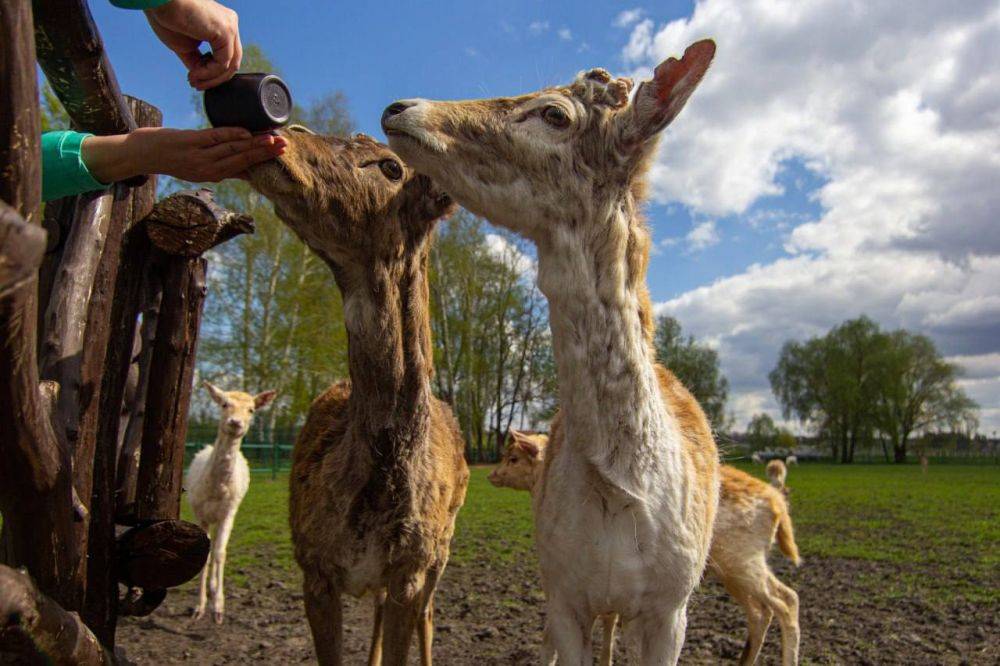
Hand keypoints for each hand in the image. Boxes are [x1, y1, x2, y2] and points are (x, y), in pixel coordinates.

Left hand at [82, 127, 286, 184]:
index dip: (263, 161)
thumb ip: (221, 166)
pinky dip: (232, 134)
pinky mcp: (188, 141)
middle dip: (265, 152)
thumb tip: (246, 167)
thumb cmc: (172, 158)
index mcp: (212, 175)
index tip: (281, 154)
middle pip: (242, 159)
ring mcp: (198, 155)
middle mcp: (207, 169)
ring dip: (254, 144)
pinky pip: (214, 137)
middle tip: (284, 146)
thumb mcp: (198, 168)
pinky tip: (246, 132)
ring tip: (272, 139)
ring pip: (232, 149)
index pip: (243, 168)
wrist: (140, 154)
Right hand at [145, 0, 241, 89]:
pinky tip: (194, 74)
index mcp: (222, 25)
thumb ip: (198, 61)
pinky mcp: (226, 32)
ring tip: (193, 80)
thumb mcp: (186, 46)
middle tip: (196, 85)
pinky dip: (208, 73)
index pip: (226, 56)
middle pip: (231, 62)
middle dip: (213, 78)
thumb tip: (202, 77)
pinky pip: (222, 63)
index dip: (211, 73)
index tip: (193, 80)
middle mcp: (230, 24)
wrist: (158, 0)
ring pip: (230, 65)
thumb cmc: (168, 17)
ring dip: (211, 78)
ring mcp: (230, 27)